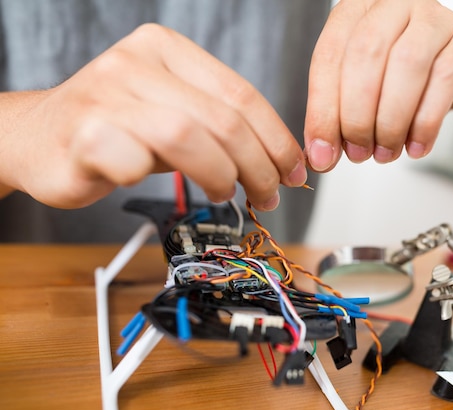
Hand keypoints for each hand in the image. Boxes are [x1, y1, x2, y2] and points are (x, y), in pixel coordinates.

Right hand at [0, 24, 306, 210]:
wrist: (35, 137)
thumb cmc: (113, 128)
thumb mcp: (172, 112)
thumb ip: (217, 126)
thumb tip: (277, 161)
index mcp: (165, 49)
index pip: (241, 93)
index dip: (276, 138)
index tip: (293, 170)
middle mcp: (135, 63)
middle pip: (223, 119)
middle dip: (258, 165)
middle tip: (268, 193)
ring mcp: (106, 96)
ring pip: (188, 137)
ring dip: (220, 175)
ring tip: (224, 193)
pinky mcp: (83, 135)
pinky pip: (139, 163)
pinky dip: (162, 181)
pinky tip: (168, 188)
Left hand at [304, 0, 452, 170]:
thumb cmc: (413, 79)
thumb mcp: (368, 92)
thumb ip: (340, 116)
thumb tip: (320, 155)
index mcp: (359, 11)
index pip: (329, 55)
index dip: (322, 109)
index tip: (321, 152)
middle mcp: (395, 5)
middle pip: (365, 55)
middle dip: (356, 116)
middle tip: (358, 153)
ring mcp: (435, 18)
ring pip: (406, 64)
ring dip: (390, 121)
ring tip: (385, 152)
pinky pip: (444, 80)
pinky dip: (425, 123)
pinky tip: (415, 147)